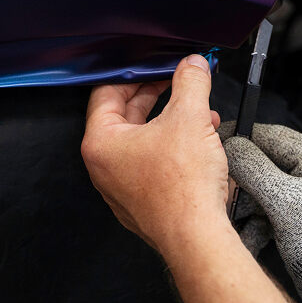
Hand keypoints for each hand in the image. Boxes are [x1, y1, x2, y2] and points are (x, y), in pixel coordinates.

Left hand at [82, 55, 226, 252]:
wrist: (197, 237)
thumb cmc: (183, 188)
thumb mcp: (190, 117)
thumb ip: (190, 82)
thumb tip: (193, 65)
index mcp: (100, 143)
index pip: (106, 92)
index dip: (135, 73)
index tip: (156, 66)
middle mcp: (104, 166)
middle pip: (125, 115)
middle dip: (157, 96)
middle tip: (176, 82)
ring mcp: (121, 187)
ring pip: (143, 140)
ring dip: (171, 121)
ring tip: (199, 113)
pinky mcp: (141, 201)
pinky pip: (152, 163)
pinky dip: (174, 146)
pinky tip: (201, 141)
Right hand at [224, 124, 301, 302]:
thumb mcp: (285, 202)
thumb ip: (254, 169)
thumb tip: (231, 143)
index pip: (273, 136)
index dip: (242, 138)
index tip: (215, 139)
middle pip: (266, 162)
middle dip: (244, 180)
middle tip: (224, 187)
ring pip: (264, 186)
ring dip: (247, 203)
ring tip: (237, 217)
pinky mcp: (301, 216)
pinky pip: (270, 206)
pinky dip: (257, 220)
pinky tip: (252, 234)